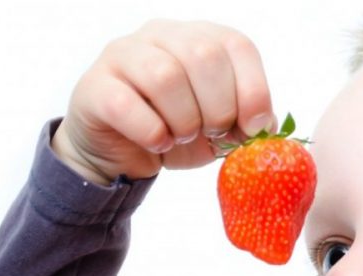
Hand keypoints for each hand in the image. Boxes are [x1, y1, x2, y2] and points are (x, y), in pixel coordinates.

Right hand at [51, 19, 275, 184]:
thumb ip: (249, 122)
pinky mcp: (95, 84)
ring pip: (164, 76)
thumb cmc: (176, 132)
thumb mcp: (222, 131)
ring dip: (183, 120)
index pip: (237, 45)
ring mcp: (124, 53)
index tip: (252, 127)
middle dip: (217, 108)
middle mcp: (162, 34)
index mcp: (201, 37)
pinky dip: (151, 132)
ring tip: (180, 136)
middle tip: (211, 133)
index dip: (253, 90)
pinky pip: (126, 103)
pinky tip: (157, 142)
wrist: (123, 153)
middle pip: (203, 55)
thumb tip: (267, 125)